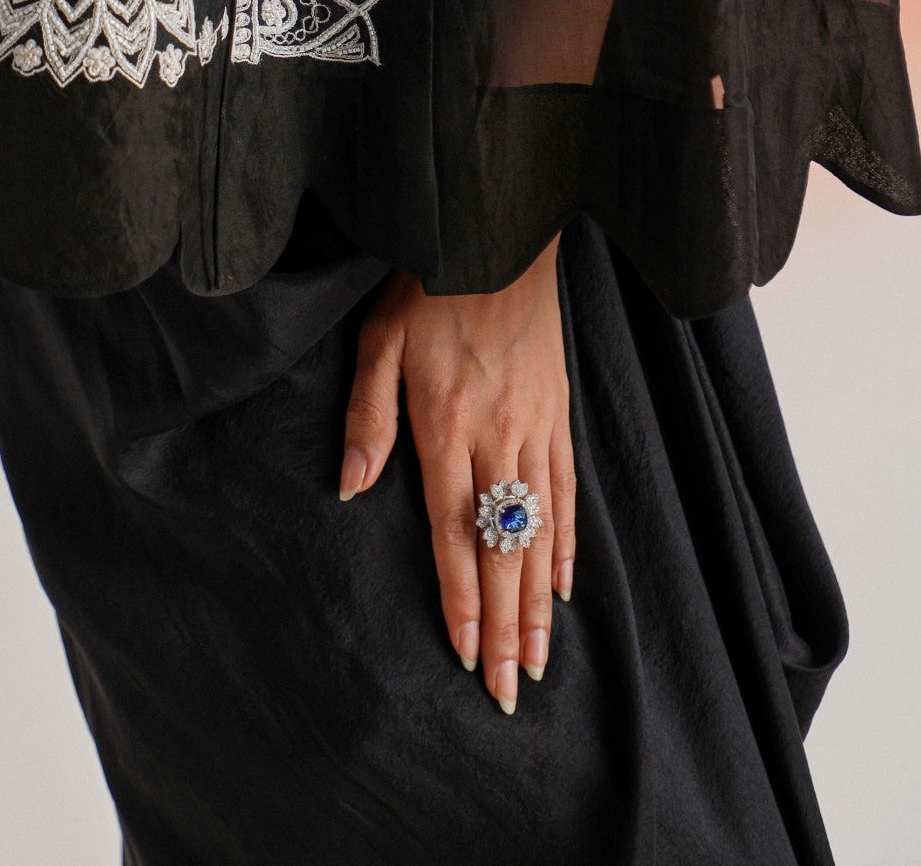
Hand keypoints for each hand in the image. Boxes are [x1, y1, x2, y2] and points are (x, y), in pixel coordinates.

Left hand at [339, 242, 574, 715]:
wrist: (497, 230)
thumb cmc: (427, 283)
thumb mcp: (378, 340)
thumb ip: (366, 417)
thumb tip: (353, 489)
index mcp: (444, 422)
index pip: (452, 530)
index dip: (461, 596)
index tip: (469, 655)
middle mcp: (495, 433)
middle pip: (501, 546)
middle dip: (506, 623)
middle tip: (512, 690)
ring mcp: (534, 424)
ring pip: (539, 528)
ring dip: (538, 599)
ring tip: (540, 659)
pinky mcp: (559, 409)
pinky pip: (566, 487)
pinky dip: (567, 542)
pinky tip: (563, 585)